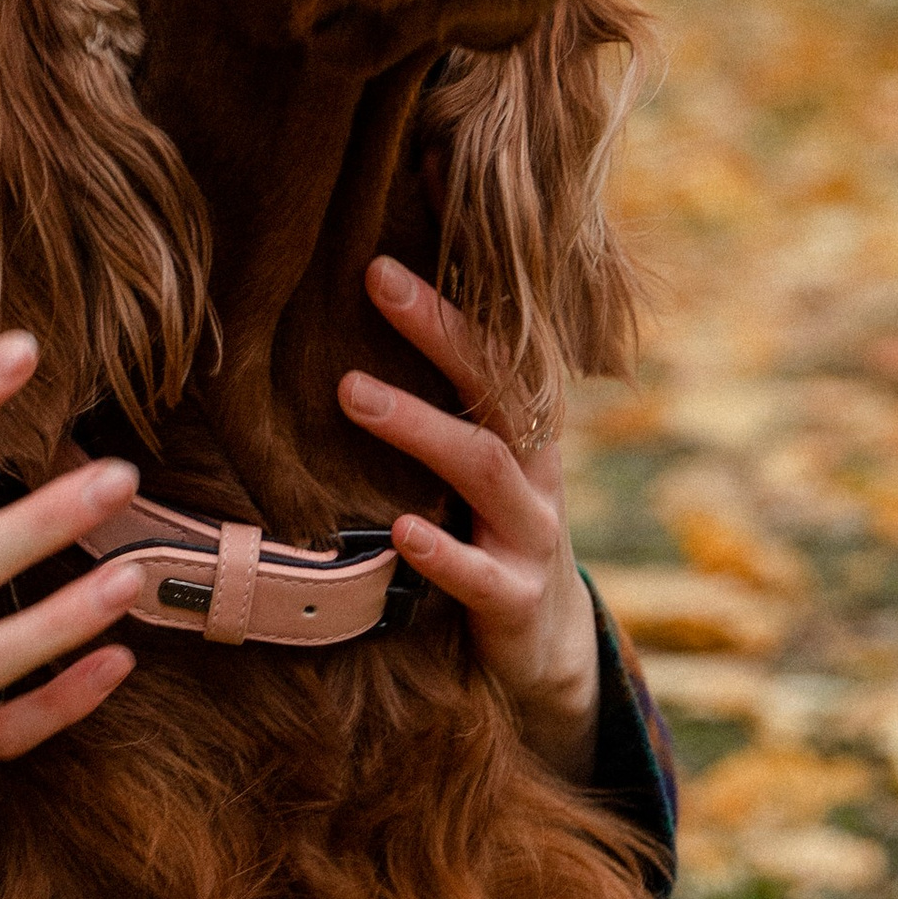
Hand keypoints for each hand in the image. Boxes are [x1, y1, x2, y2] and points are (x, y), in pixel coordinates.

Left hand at [337, 257, 600, 780]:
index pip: (493, 347)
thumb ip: (437, 408)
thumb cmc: (485, 535)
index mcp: (520, 430)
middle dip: (440, 330)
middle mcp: (534, 470)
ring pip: (483, 468)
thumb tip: (352, 324)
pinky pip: (481, 576)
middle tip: (374, 278)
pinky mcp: (517, 602)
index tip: (387, 251)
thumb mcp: (471, 466)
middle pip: (495, 386)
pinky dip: (442, 553)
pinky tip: (399, 532)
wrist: (545, 647)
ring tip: (351, 394)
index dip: (450, 298)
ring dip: (418, 426)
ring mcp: (530, 535)